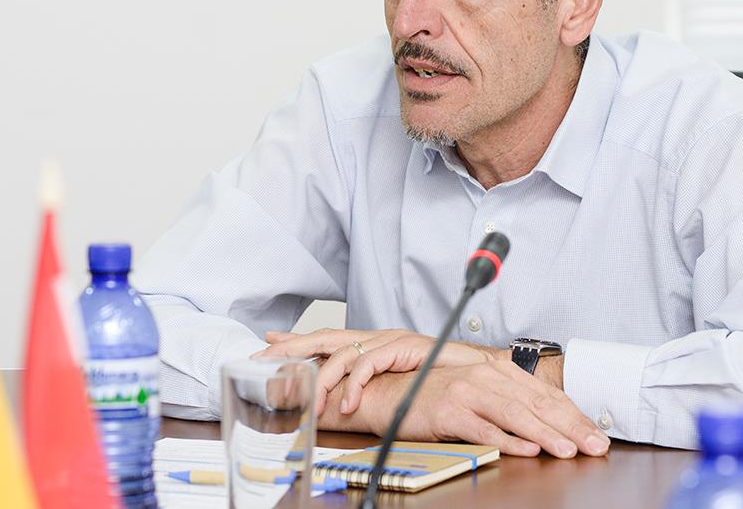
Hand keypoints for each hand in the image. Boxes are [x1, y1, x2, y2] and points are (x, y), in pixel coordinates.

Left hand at [252, 328, 488, 415]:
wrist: (476, 368)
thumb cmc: (437, 376)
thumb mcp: (394, 380)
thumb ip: (368, 383)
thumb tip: (341, 400)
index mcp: (371, 342)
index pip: (326, 336)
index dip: (296, 339)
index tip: (268, 341)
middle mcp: (375, 336)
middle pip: (324, 338)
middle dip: (292, 348)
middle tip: (265, 360)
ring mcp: (387, 339)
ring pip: (343, 354)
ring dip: (324, 381)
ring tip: (313, 406)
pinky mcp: (402, 346)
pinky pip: (369, 363)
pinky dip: (354, 384)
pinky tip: (347, 403)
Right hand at [324, 360, 609, 458]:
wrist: (393, 394)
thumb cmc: (439, 399)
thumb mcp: (481, 396)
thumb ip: (514, 405)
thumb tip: (553, 425)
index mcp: (498, 371)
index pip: (545, 395)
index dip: (575, 416)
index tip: (597, 435)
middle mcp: (486, 376)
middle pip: (537, 403)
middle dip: (571, 427)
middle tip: (595, 445)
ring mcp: (467, 391)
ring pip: (515, 414)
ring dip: (545, 433)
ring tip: (567, 450)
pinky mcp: (449, 410)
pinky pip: (483, 428)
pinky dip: (507, 440)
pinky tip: (527, 449)